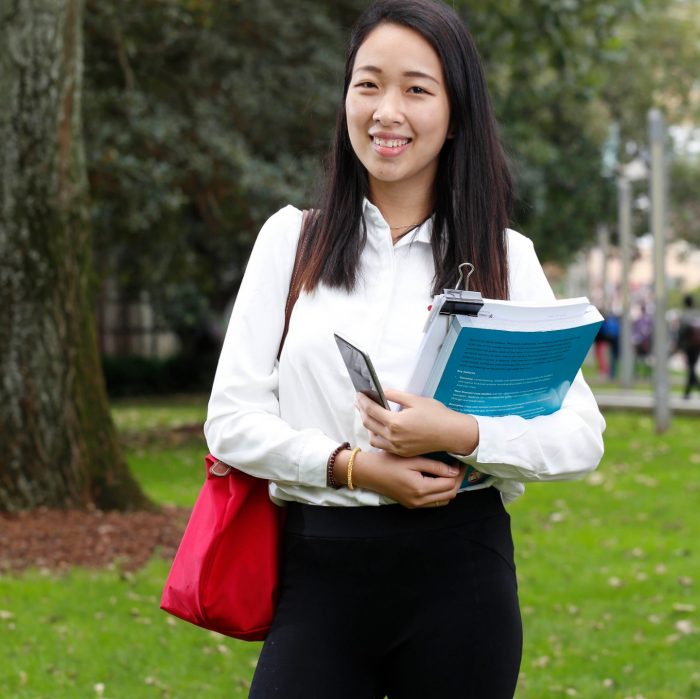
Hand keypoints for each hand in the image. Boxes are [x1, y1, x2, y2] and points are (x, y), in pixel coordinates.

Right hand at [335, 448, 465, 508]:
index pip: (449, 485)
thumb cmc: (389, 462)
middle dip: (457, 481)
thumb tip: (454, 470)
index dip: (458, 474)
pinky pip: (433, 502)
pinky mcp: (411, 504)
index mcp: (421, 489)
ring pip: (442, 500)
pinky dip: (440, 493)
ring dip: (449, 488)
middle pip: (449, 495)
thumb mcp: (413, 459)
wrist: (369, 472)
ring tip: (450, 472)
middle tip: (458, 467)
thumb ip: (435, 466)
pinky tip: (438, 480)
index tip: (461, 462)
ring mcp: (415, 505)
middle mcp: (420, 501)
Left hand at [355, 389, 478, 456]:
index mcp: (395, 423)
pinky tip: (378, 427)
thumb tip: (381, 391)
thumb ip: (395, 395)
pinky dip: (376, 435)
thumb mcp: (415, 400)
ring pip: (372, 437)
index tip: (358, 393)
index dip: (363, 400)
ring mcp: (397, 447)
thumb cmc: (436, 415)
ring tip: (367, 413)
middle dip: (362, 410)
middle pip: (368, 423)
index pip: (371, 410)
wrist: (451, 434)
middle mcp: (393, 437)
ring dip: (367, 424)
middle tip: (359, 401)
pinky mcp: (401, 452)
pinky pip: (382, 445)